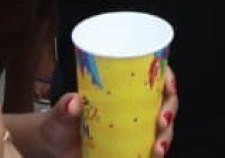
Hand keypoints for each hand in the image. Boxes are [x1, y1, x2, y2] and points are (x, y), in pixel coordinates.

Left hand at [37, 69, 176, 157]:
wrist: (54, 150)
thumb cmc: (58, 125)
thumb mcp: (59, 115)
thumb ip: (63, 110)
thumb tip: (73, 102)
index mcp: (120, 88)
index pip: (152, 74)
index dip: (167, 77)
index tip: (169, 85)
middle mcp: (133, 106)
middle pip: (164, 102)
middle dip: (170, 110)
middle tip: (162, 121)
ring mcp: (135, 129)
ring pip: (163, 128)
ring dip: (166, 137)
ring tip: (158, 149)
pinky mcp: (132, 150)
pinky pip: (150, 151)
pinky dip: (155, 155)